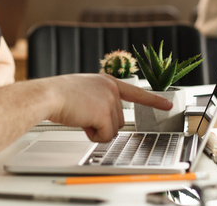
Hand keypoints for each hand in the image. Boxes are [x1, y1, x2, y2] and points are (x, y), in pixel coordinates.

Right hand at [46, 74, 171, 141]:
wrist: (49, 95)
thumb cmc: (60, 94)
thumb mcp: (84, 91)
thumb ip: (99, 100)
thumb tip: (105, 120)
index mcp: (108, 81)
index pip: (136, 92)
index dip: (153, 100)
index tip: (167, 104)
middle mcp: (112, 89)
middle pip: (119, 120)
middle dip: (102, 124)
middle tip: (83, 114)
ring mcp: (110, 100)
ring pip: (113, 129)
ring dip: (96, 129)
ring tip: (80, 116)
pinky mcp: (105, 113)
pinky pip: (105, 135)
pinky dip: (92, 134)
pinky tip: (81, 122)